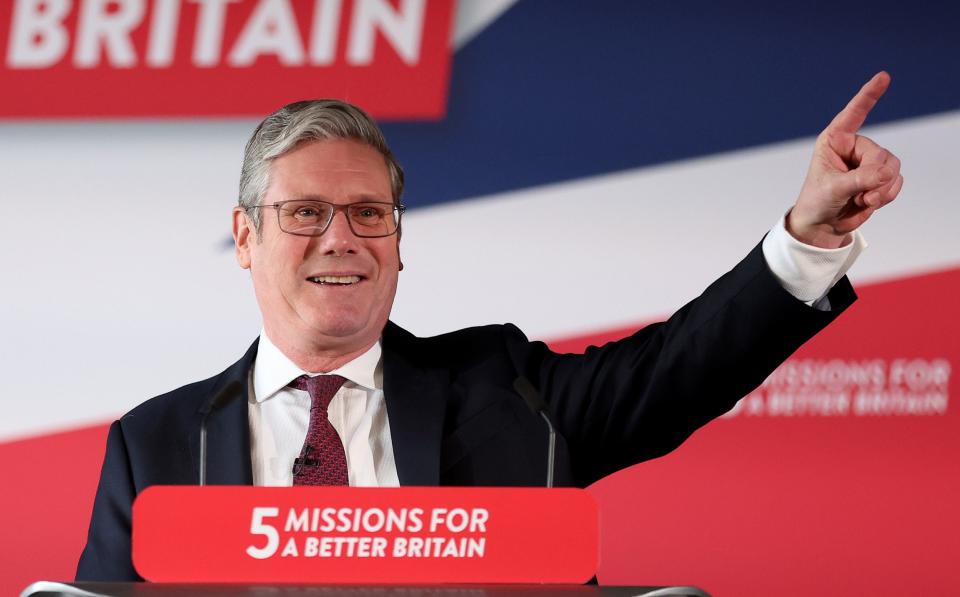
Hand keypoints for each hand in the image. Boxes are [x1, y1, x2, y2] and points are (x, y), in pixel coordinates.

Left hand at [789, 72, 903, 247]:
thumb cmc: (817, 201)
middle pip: (881, 154)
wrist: (823, 225)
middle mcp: (854, 147)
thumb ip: (859, 180)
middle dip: (874, 177)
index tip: (883, 77)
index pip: (853, 114)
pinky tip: (868, 202)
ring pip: (892, 167)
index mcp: (835, 141)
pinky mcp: (880, 177)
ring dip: (880, 189)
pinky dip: (886, 195)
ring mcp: (869, 162)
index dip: (868, 96)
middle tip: (860, 194)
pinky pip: (896, 181)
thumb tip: (886, 174)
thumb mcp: (833, 189)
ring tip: (862, 199)